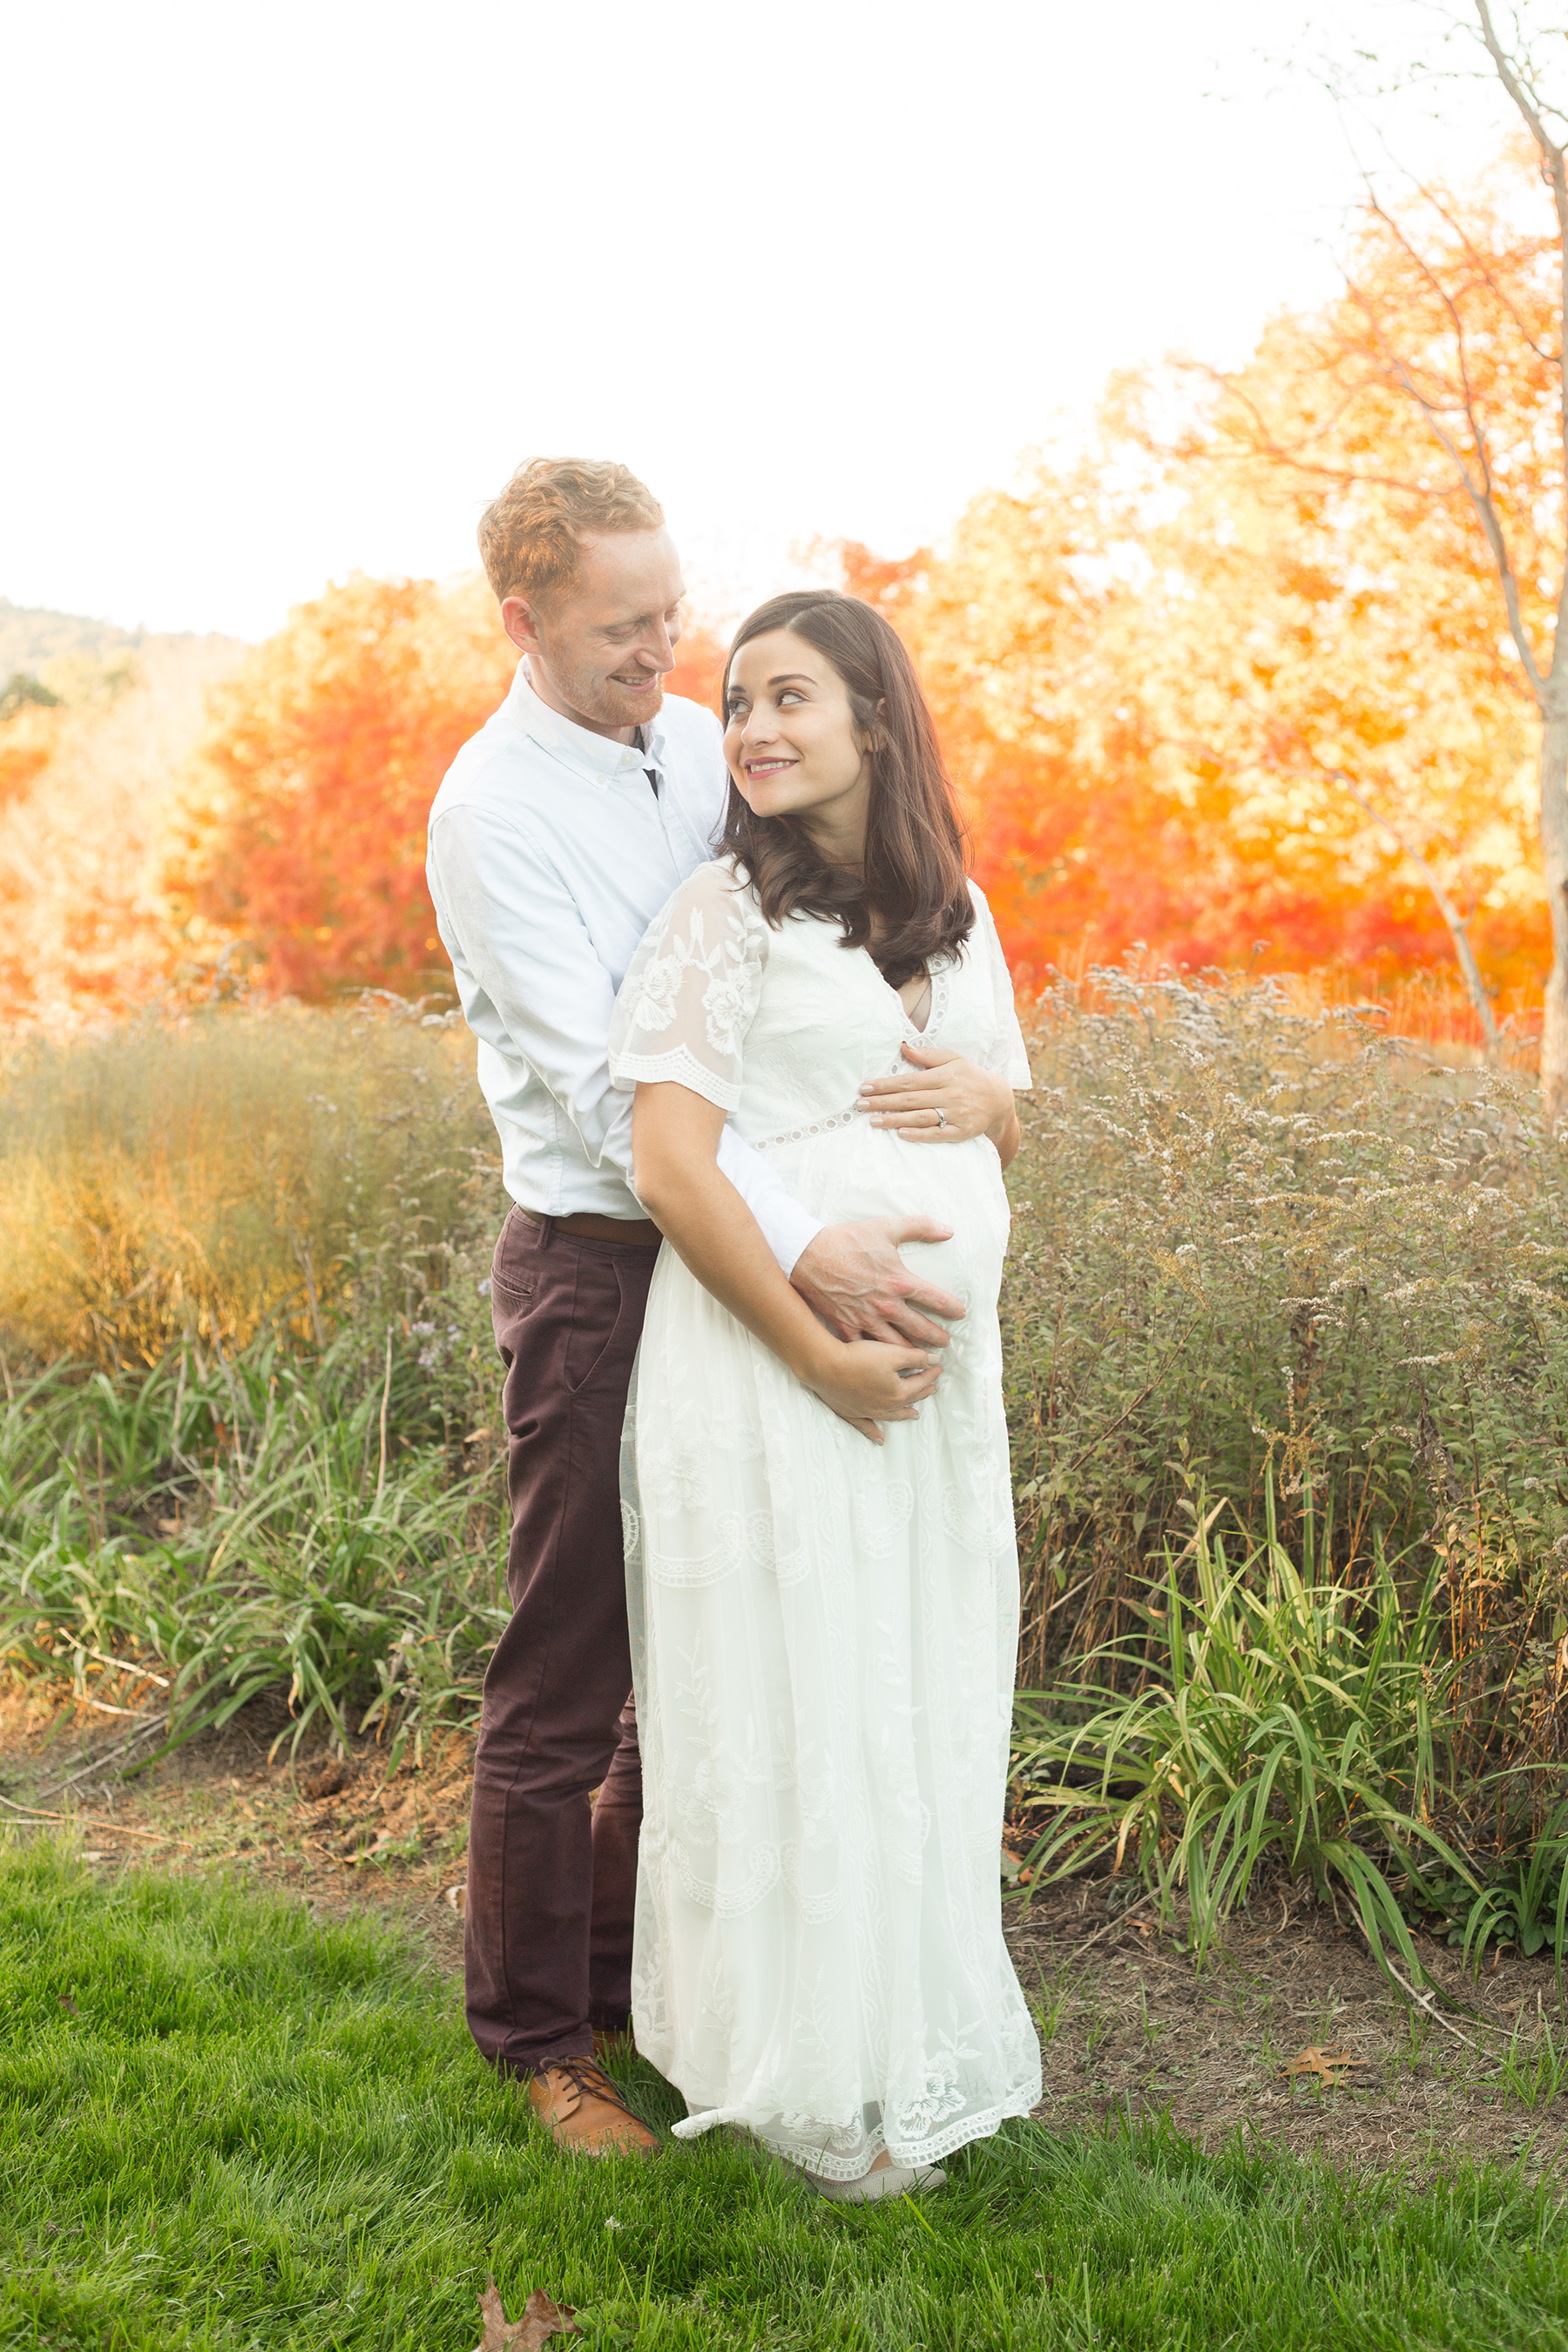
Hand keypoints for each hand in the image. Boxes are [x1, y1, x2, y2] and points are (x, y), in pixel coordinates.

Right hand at [791, 1215, 965, 1346]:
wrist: (807, 1255)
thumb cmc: (846, 1241)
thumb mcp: (886, 1227)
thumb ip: (921, 1227)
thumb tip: (948, 1230)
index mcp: (900, 1281)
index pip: (936, 1300)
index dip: (952, 1308)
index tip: (959, 1314)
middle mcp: (887, 1305)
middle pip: (920, 1329)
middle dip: (937, 1338)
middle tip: (945, 1344)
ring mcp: (866, 1319)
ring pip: (897, 1344)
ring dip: (913, 1353)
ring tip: (922, 1358)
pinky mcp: (846, 1326)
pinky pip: (866, 1348)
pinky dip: (878, 1357)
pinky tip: (886, 1364)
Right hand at [805, 1332, 941, 1446]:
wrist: (826, 1367)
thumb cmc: (859, 1358)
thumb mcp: (892, 1353)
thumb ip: (915, 1357)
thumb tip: (934, 1361)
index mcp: (898, 1392)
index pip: (920, 1381)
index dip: (931, 1373)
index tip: (938, 1367)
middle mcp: (886, 1407)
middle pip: (909, 1398)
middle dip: (922, 1392)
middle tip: (931, 1388)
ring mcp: (869, 1412)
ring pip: (893, 1415)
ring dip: (905, 1413)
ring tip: (915, 1414)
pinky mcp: (852, 1413)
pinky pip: (867, 1427)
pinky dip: (874, 1433)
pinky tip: (880, 1439)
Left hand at [857, 1043, 1013, 1143]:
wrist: (999, 1100)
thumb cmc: (970, 1076)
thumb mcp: (954, 1059)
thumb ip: (928, 1055)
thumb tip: (904, 1046)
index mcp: (945, 1075)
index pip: (909, 1081)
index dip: (886, 1085)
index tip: (865, 1087)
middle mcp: (950, 1095)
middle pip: (911, 1100)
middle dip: (883, 1102)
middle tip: (860, 1106)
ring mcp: (956, 1114)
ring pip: (921, 1117)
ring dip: (895, 1120)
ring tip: (874, 1121)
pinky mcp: (961, 1131)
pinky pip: (938, 1134)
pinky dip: (919, 1135)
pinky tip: (901, 1134)